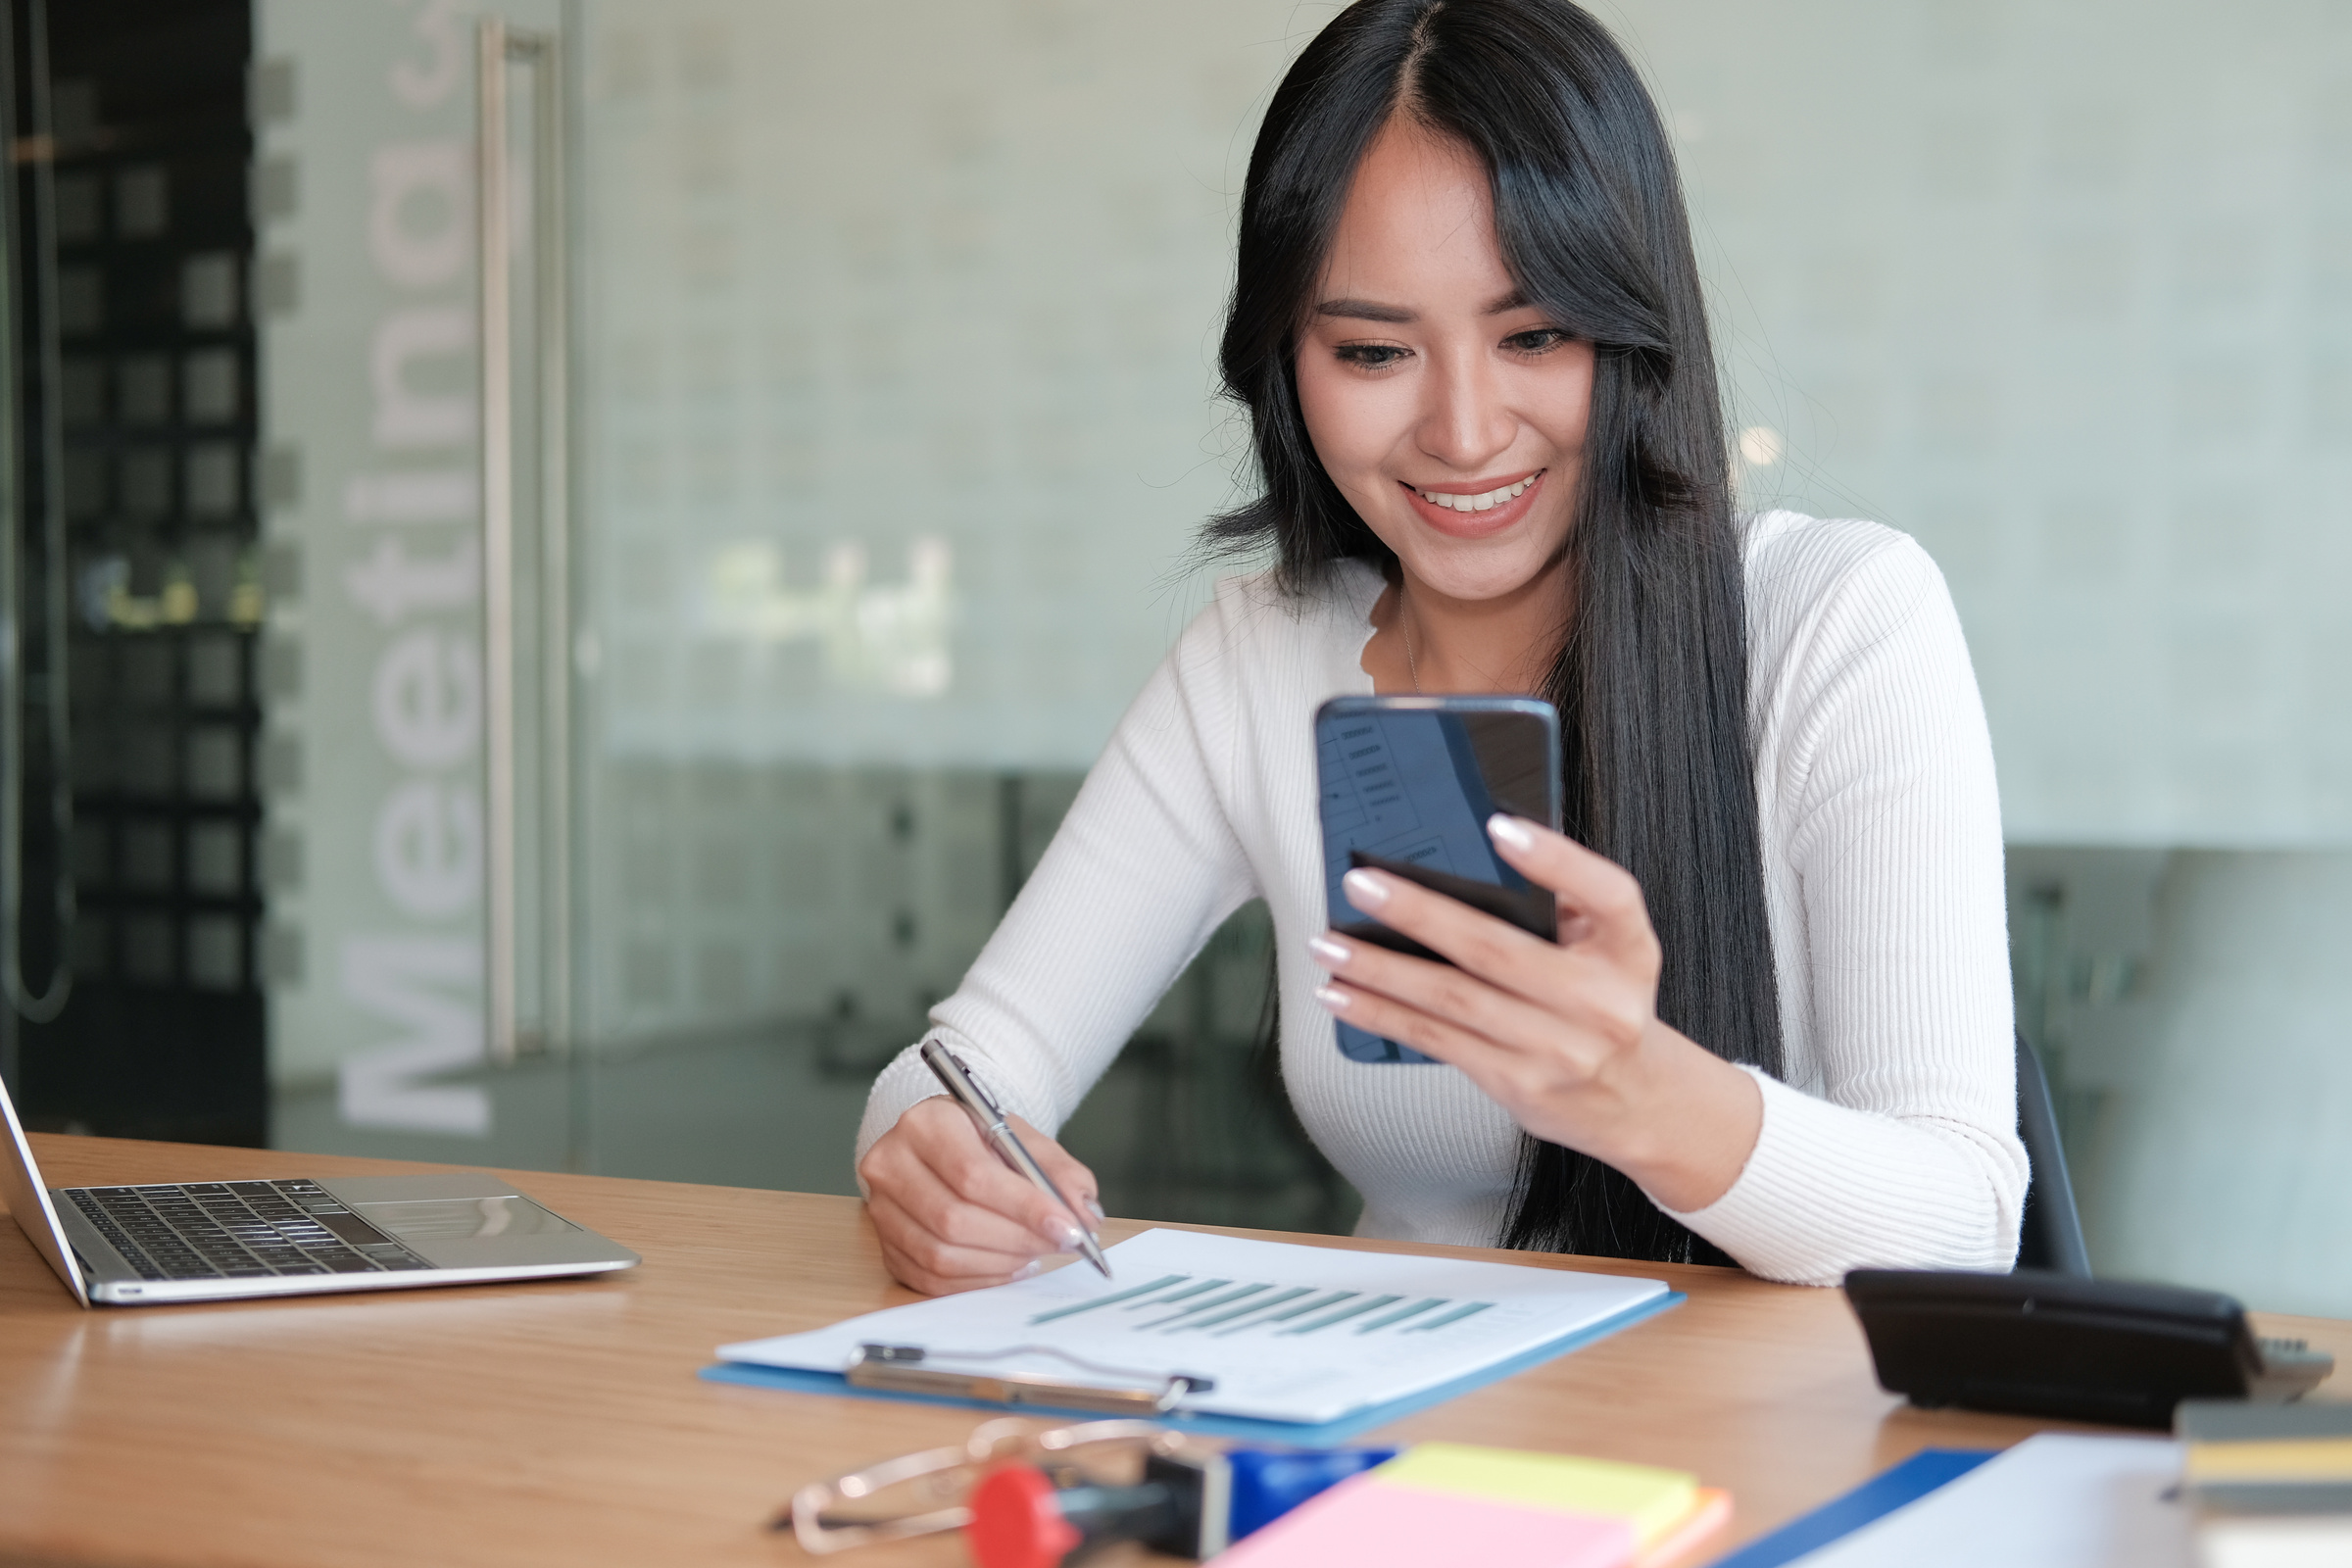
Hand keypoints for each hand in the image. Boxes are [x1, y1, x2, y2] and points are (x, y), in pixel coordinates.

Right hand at [857, 1096, 1103, 1295]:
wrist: (943, 1146)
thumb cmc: (984, 1142)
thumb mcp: (1026, 1141)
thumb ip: (1060, 1173)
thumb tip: (1084, 1215)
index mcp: (926, 1123)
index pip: (973, 1175)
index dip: (1024, 1207)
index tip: (1067, 1227)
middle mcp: (891, 1162)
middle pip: (953, 1219)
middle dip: (1017, 1238)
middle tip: (1059, 1243)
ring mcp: (881, 1207)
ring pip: (940, 1253)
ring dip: (999, 1263)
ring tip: (1034, 1253)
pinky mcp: (884, 1243)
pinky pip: (929, 1277)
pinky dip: (977, 1281)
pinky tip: (1007, 1267)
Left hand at [1308, 815, 1760, 1211]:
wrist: (1634, 1100)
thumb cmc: (1606, 1005)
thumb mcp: (1612, 948)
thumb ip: (1562, 903)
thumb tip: (1469, 857)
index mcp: (1628, 949)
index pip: (1606, 894)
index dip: (1555, 858)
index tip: (1499, 827)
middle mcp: (1598, 1001)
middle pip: (1497, 950)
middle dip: (1419, 913)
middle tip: (1363, 885)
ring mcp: (1556, 1048)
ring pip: (1453, 1000)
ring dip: (1380, 969)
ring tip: (1331, 944)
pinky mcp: (1516, 1082)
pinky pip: (1436, 1039)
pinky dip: (1382, 1014)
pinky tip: (1344, 994)